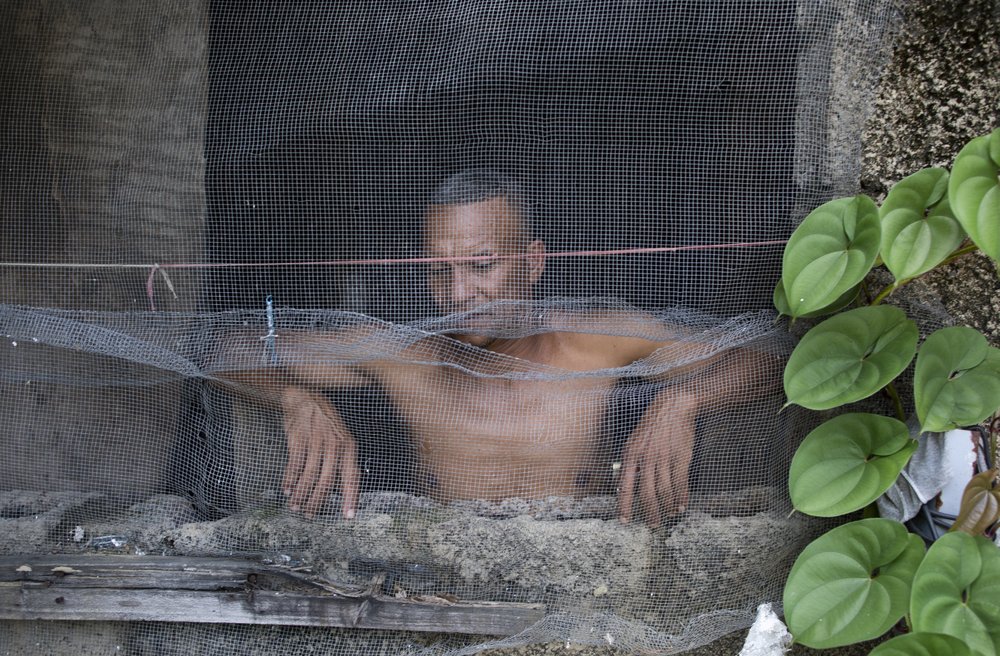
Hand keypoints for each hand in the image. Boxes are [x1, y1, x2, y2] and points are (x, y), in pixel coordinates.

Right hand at [280, 386, 358, 518]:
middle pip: (328, 481)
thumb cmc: (326, 422)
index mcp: (349, 447)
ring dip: (302, 494)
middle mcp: (334, 446)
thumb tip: (343, 488)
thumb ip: (343, 460)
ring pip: (310, 476)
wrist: (305, 398)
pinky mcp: (298, 440)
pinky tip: (287, 490)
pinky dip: (290, 480)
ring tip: (296, 507)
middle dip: (318, 502)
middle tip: (311, 515)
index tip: (348, 516)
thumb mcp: (341, 437)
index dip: (351, 497)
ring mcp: (316, 443)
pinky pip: (294, 466)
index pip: (352, 477)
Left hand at [617, 389, 697, 526]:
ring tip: (669, 514)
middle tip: (652, 525)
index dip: (624, 506)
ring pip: (664, 491)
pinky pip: (680, 483)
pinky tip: (681, 506)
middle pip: (646, 493)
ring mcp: (664, 459)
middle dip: (650, 512)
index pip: (625, 486)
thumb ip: (630, 463)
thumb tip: (626, 485)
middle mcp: (646, 459)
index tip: (624, 521)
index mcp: (630, 455)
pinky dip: (681, 497)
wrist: (673, 407)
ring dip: (667, 506)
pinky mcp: (681, 458)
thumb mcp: (634, 441)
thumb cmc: (652, 426)